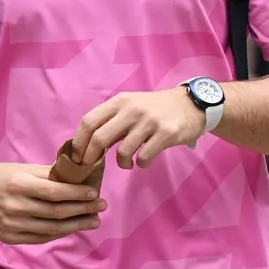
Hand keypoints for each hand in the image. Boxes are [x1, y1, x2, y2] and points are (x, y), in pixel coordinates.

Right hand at [0, 162, 106, 244]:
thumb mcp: (22, 167)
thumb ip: (48, 173)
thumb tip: (75, 174)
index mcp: (19, 184)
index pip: (54, 192)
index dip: (77, 194)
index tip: (94, 193)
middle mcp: (15, 206)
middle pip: (56, 212)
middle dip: (82, 210)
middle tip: (101, 207)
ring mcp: (12, 225)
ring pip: (51, 228)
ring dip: (76, 225)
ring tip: (93, 220)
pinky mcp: (9, 237)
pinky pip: (40, 238)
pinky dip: (59, 233)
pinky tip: (72, 227)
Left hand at [71, 89, 204, 169]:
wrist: (190, 104)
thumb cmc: (155, 108)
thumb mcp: (131, 105)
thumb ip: (112, 121)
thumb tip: (88, 144)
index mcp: (118, 101)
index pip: (88, 121)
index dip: (78, 142)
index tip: (77, 157)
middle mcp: (131, 109)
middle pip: (99, 138)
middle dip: (92, 157)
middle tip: (93, 166)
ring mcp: (148, 121)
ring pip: (122, 151)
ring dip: (122, 163)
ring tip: (127, 163)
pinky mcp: (166, 133)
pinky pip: (144, 157)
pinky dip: (141, 164)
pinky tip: (144, 160)